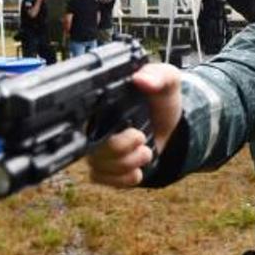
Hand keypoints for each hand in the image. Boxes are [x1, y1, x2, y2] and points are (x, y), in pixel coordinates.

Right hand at [86, 63, 181, 186]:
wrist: (172, 126)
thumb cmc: (162, 99)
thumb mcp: (167, 80)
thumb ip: (158, 76)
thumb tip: (141, 79)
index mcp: (102, 104)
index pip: (83, 117)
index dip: (102, 128)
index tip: (127, 127)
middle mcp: (94, 126)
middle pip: (91, 147)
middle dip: (121, 148)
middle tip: (141, 138)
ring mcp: (96, 148)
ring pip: (98, 165)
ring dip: (127, 164)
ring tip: (145, 152)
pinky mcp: (104, 168)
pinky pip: (102, 179)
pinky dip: (123, 179)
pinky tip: (137, 170)